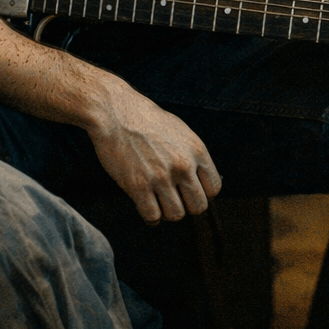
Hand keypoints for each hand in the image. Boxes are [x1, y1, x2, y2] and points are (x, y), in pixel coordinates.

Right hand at [87, 81, 221, 223]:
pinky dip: (151, 217)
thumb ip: (192, 155)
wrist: (115, 112)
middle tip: (174, 198)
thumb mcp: (180, 131)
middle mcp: (183, 165)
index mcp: (196, 150)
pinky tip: (146, 206)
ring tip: (158, 201)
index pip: (213, 188)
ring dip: (167, 211)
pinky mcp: (138, 186)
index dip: (202, 193)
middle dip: (186, 206)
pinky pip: (153, 216)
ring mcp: (161, 177)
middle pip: (198, 206)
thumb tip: (200, 179)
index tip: (189, 191)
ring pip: (176, 215)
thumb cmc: (146, 120)